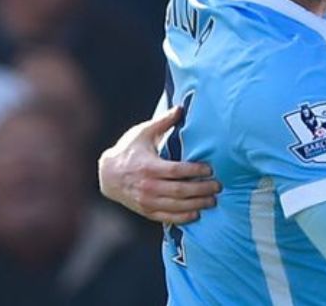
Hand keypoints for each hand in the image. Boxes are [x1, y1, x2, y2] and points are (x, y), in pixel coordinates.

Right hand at [97, 106, 220, 223]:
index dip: (195, 171)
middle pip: (180, 190)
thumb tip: (181, 107)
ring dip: (196, 204)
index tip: (210, 169)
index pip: (177, 171)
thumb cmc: (129, 150)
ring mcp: (146, 201)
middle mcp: (148, 186)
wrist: (107, 174)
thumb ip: (164, 122)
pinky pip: (166, 217)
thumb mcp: (143, 133)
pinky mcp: (145, 210)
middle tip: (218, 186)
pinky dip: (182, 217)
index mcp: (149, 166)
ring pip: (176, 206)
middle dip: (202, 189)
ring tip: (213, 200)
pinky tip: (196, 214)